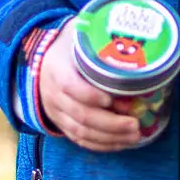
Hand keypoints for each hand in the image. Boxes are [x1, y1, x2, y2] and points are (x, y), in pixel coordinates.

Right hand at [37, 27, 142, 150]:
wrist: (44, 61)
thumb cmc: (69, 46)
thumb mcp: (79, 34)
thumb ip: (98, 37)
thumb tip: (132, 36)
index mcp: (57, 69)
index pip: (70, 86)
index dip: (90, 96)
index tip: (111, 100)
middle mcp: (53, 94)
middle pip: (80, 114)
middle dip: (110, 123)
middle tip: (135, 123)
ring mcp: (57, 112)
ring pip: (81, 131)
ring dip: (110, 137)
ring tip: (135, 135)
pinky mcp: (62, 124)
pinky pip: (80, 140)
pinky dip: (101, 145)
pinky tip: (122, 142)